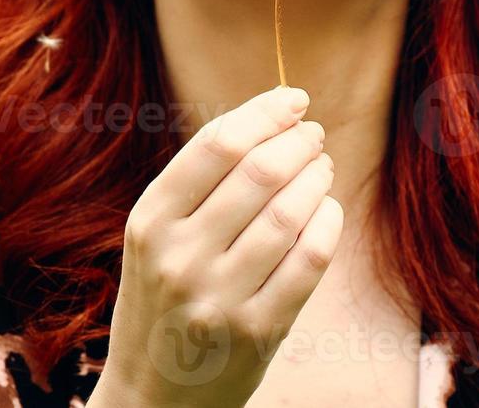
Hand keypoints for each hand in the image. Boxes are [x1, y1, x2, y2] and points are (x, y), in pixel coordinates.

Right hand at [91, 86, 341, 407]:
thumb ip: (200, 182)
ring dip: (317, 178)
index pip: (217, 144)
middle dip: (298, 141)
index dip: (265, 112)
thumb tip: (271, 116)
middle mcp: (179, 258)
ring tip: (321, 167)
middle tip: (313, 135)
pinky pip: (310, 258)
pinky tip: (328, 210)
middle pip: (260, 172)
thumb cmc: (163, 295)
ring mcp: (219, 298)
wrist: (153, 397)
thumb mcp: (157, 236)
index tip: (294, 100)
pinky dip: (329, 222)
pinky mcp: (258, 331)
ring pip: (291, 212)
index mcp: (149, 222)